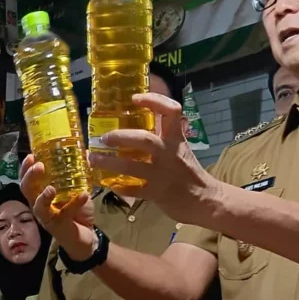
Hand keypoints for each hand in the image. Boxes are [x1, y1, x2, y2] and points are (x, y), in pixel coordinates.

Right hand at [19, 155, 97, 259]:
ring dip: (43, 197)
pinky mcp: (59, 226)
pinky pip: (64, 214)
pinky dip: (75, 204)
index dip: (25, 168)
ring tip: (51, 188)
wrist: (87, 236)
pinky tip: (83, 195)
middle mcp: (39, 205)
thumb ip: (77, 175)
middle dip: (30, 177)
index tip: (31, 156)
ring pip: (38, 207)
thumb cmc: (77, 211)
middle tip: (39, 166)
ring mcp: (47, 217)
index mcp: (39, 194)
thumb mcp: (76, 189)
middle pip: (27, 190)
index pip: (26, 179)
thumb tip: (86, 154)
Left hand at [89, 92, 220, 225]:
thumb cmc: (190, 173)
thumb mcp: (181, 149)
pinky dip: (120, 186)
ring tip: (93, 159)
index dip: (153, 101)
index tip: (134, 99)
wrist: (205, 200)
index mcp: (177, 139)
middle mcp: (170, 154)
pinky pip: (133, 190)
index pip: (170, 111)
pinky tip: (110, 184)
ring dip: (109, 162)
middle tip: (104, 138)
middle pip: (144, 139)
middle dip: (120, 136)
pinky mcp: (157, 194)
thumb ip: (164, 137)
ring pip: (131, 166)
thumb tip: (141, 122)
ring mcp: (162, 175)